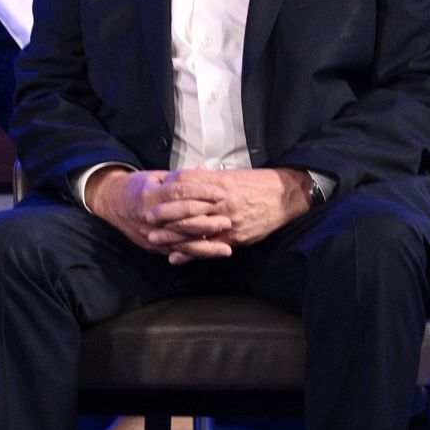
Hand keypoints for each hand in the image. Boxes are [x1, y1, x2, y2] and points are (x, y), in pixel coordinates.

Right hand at [85, 166, 232, 261]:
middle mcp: (149, 215)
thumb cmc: (138, 187)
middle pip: (181, 218)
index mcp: (150, 194)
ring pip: (180, 240)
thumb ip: (180, 177)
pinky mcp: (152, 245)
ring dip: (205, 244)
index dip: (201, 192)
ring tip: (226, 246)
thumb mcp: (155, 176)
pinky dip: (195, 254)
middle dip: (206, 221)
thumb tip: (204, 170)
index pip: (179, 192)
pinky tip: (211, 254)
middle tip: (228, 221)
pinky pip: (176, 251)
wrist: (112, 203)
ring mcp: (150, 233)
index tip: (221, 193)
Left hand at [157, 168, 313, 259]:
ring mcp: (228, 221)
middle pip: (186, 208)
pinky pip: (209, 246)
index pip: (187, 186)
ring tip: (153, 238)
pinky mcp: (235, 237)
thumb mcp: (230, 176)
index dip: (168, 190)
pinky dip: (191, 252)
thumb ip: (207, 177)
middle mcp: (221, 202)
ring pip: (195, 229)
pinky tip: (175, 257)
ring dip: (172, 235)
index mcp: (218, 184)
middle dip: (165, 214)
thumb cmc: (255, 184)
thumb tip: (187, 173)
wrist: (284, 196)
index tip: (152, 194)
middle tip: (146, 218)